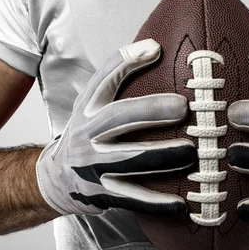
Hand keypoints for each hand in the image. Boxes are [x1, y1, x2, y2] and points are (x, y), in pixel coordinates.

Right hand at [36, 39, 195, 215]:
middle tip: (184, 107)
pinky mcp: (103, 193)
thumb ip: (119, 75)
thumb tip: (155, 46)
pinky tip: (182, 203)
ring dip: (163, 156)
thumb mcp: (93, 102)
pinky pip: (133, 198)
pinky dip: (157, 202)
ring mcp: (94, 165)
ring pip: (130, 160)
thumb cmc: (87, 132)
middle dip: (151, 111)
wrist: (56, 178)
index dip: (126, 61)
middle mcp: (87, 134)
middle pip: (118, 117)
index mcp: (88, 108)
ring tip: (192, 152)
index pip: (103, 78)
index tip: (156, 50)